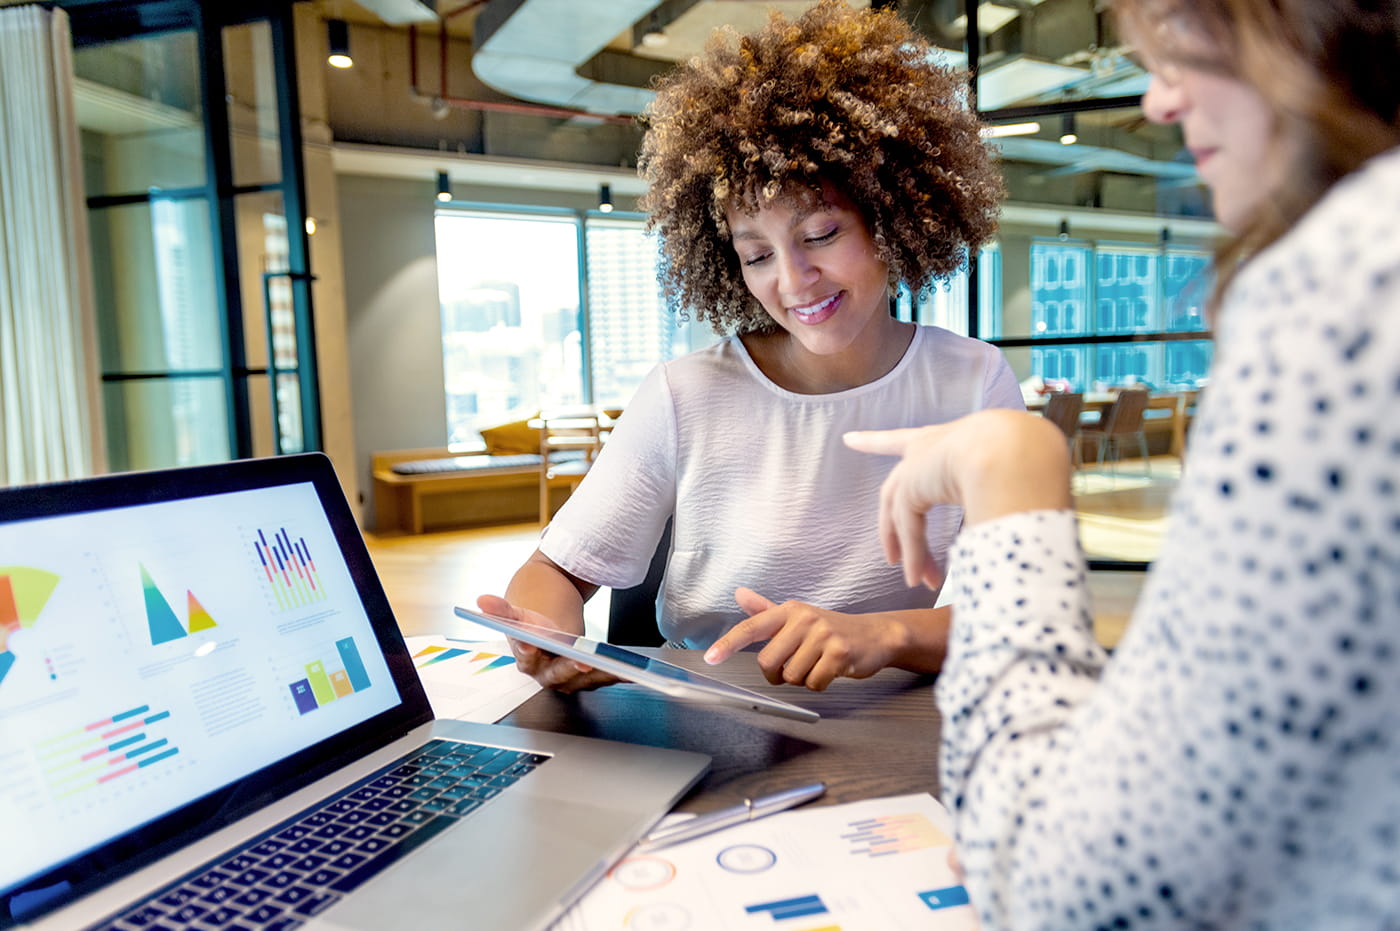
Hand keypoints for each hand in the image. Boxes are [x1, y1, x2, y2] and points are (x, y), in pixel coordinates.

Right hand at [475, 594, 619, 692]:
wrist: (546, 618)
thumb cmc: (533, 616)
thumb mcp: (519, 610)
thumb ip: (502, 609)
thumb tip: (482, 600)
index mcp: (526, 659)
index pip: (528, 659)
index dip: (531, 653)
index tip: (535, 645)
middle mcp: (545, 674)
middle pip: (559, 674)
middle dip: (572, 668)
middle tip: (585, 660)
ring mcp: (566, 678)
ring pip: (584, 680)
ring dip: (602, 676)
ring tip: (619, 668)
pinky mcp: (585, 677)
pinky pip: (600, 679)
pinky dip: (615, 676)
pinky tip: (632, 672)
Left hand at [703, 587, 907, 690]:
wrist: (875, 635)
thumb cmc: (831, 629)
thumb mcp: (798, 617)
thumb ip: (766, 610)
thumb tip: (739, 594)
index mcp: (789, 610)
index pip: (751, 627)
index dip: (728, 644)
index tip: (710, 658)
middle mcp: (804, 619)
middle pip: (769, 662)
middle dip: (778, 674)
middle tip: (794, 667)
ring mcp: (823, 635)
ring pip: (791, 676)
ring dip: (802, 679)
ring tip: (818, 664)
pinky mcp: (839, 653)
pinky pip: (814, 683)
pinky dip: (820, 684)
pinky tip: (831, 670)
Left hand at [844, 410, 1071, 588]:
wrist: (1016, 447)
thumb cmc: (1025, 457)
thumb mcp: (1006, 475)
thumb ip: (996, 495)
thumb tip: (1009, 522)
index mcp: (950, 438)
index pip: (903, 440)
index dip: (875, 442)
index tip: (848, 439)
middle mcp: (927, 448)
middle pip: (896, 488)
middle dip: (892, 526)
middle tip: (891, 554)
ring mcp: (915, 466)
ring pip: (902, 514)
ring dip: (911, 550)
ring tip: (917, 581)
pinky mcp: (910, 487)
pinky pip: (909, 527)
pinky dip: (915, 554)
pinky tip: (919, 580)